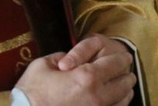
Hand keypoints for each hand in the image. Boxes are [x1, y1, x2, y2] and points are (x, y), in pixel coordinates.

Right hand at [16, 34, 135, 105]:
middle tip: (125, 71)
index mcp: (87, 77)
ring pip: (123, 100)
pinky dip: (118, 105)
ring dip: (125, 91)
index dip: (122, 58)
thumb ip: (62, 56)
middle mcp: (98, 96)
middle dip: (126, 74)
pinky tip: (115, 102)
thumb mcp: (44, 65)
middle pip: (125, 83)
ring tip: (124, 86)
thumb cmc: (31, 92)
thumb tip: (71, 58)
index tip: (125, 57)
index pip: (116, 64)